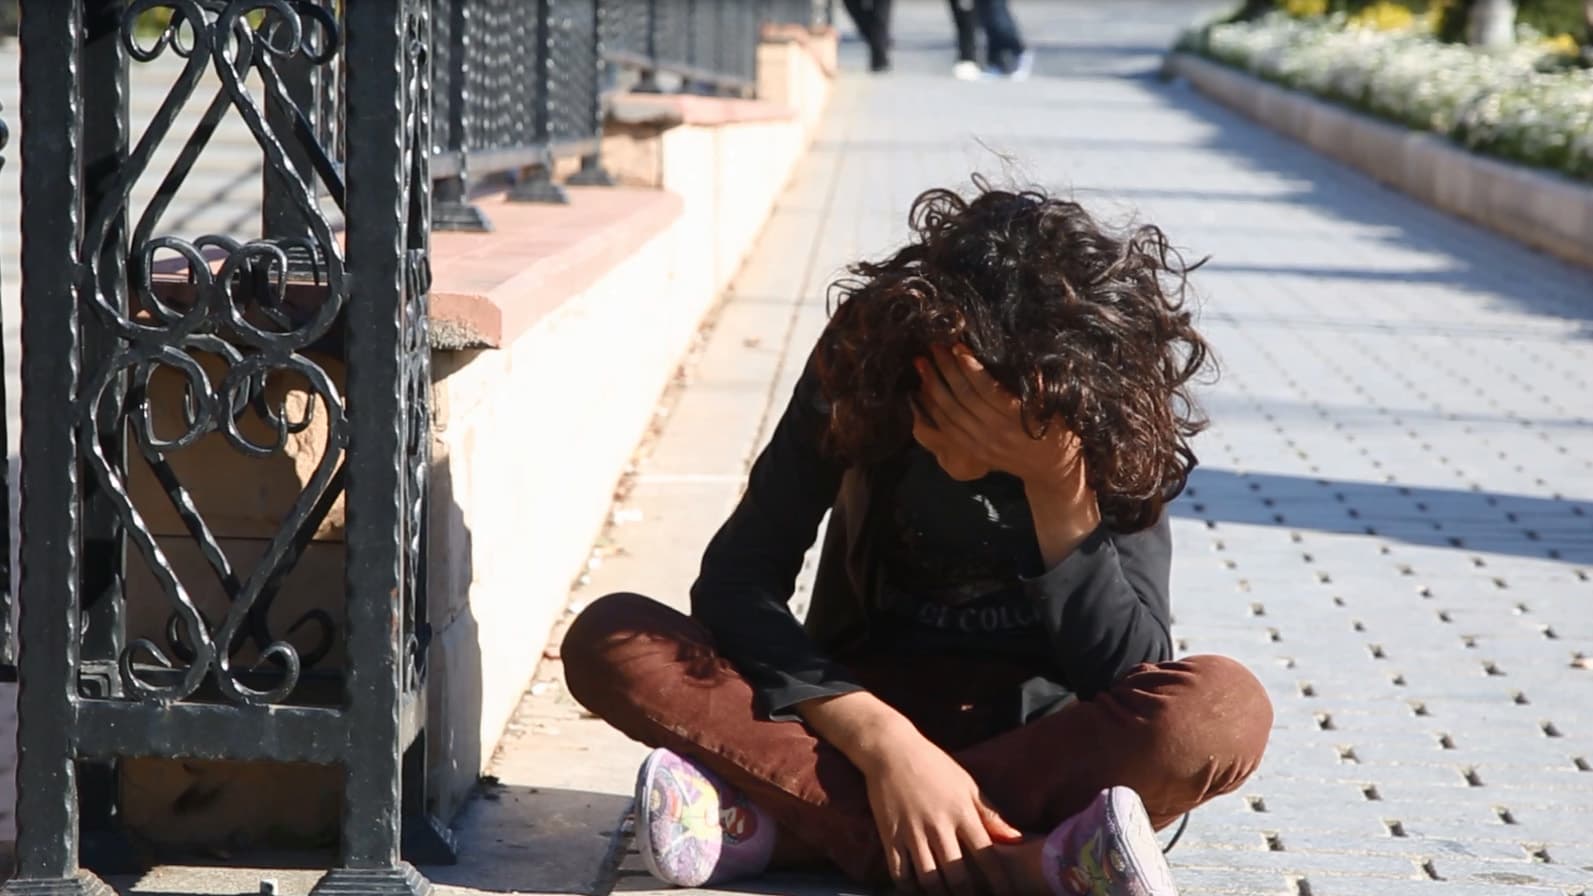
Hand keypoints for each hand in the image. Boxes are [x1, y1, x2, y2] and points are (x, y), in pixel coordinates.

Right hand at [862, 732, 1022, 894]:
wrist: (891, 749)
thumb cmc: (934, 765)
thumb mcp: (967, 783)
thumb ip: (990, 814)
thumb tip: (1016, 838)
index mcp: (961, 812)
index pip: (986, 855)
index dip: (998, 880)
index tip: (1005, 893)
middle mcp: (938, 826)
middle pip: (957, 874)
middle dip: (967, 894)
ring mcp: (912, 832)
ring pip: (929, 878)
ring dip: (940, 893)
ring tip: (946, 895)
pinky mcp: (889, 835)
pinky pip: (899, 872)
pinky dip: (909, 886)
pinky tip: (916, 889)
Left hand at [912, 344, 1083, 487]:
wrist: (1053, 471)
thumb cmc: (1059, 432)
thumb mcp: (1056, 409)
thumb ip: (1039, 387)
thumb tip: (1026, 358)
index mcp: (1017, 419)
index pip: (986, 389)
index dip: (969, 368)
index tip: (958, 346)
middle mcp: (996, 433)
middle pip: (963, 399)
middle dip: (945, 371)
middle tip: (933, 348)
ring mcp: (982, 445)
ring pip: (950, 414)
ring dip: (932, 388)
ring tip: (922, 365)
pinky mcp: (974, 452)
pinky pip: (946, 431)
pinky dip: (932, 411)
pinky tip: (922, 393)